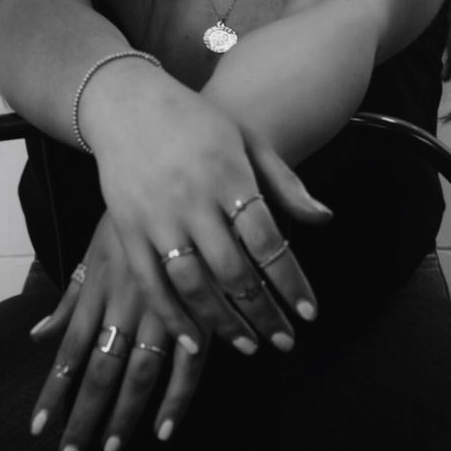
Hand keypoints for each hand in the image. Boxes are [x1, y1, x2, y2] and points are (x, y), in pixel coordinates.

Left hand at [29, 211, 208, 450]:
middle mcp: (127, 301)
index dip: (54, 389)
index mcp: (100, 285)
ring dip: (125, 413)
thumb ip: (71, 296)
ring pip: (140, 371)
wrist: (185, 174)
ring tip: (111, 448)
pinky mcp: (201, 307)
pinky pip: (189, 363)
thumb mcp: (96, 247)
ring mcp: (164, 306)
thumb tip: (37, 336)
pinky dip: (177, 397)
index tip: (39, 428)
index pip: (70, 347)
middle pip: (101, 368)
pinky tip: (164, 427)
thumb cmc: (137, 211)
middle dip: (84, 414)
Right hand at [81, 64, 331, 358]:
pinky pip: (151, 284)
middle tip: (285, 341)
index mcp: (228, 175)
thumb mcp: (246, 139)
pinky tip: (195, 342)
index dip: (290, 281)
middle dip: (264, 313)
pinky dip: (173, 318)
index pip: (267, 240)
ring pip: (193, 285)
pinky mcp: (126, 230)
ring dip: (223, 324)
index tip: (309, 312)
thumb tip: (324, 220)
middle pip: (234, 271)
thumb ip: (284, 182)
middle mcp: (192, 199)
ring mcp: (156, 217)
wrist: (127, 103)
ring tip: (249, 346)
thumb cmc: (196, 123)